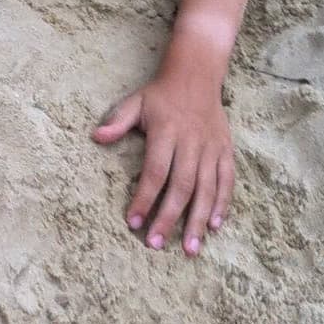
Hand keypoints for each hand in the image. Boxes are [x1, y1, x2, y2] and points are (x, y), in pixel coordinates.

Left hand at [92, 67, 233, 256]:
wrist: (197, 75)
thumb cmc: (160, 95)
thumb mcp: (135, 102)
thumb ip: (117, 121)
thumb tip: (96, 137)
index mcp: (167, 132)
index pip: (156, 171)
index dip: (144, 198)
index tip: (132, 221)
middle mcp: (191, 143)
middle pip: (181, 186)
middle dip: (169, 218)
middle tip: (155, 243)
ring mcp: (211, 148)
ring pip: (207, 189)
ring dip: (199, 220)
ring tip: (190, 248)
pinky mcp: (225, 151)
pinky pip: (227, 181)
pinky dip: (223, 204)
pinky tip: (215, 226)